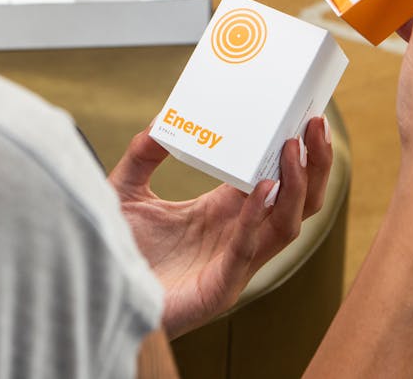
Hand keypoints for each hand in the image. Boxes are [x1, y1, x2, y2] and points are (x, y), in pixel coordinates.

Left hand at [109, 116, 332, 338]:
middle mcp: (238, 236)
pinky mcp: (218, 288)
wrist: (95, 296)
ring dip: (296, 186)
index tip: (305, 116)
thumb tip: (161, 120)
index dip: (294, 152)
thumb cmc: (116, 252)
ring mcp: (233, 264)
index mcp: (224, 212)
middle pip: (296, 202)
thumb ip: (142, 156)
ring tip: (294, 148)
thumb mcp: (127, 192)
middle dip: (313, 164)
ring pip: (286, 226)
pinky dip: (257, 219)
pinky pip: (247, 250)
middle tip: (317, 124)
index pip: (275, 179)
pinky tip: (262, 188)